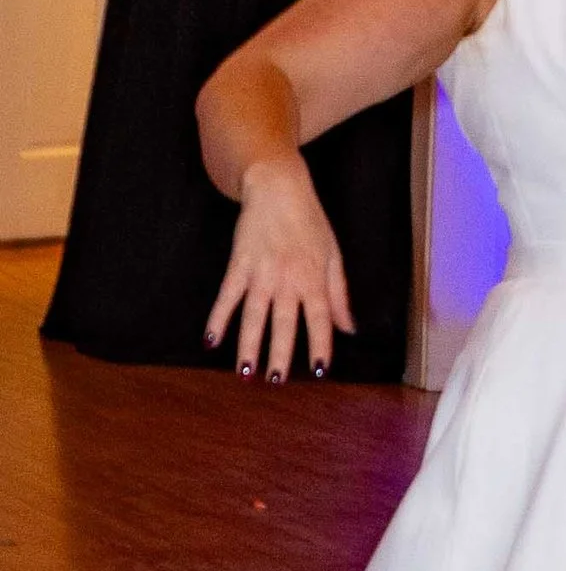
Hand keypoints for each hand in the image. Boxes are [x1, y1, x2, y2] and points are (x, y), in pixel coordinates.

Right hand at [207, 155, 355, 381]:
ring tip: (245, 372)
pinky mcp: (239, 264)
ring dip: (248, 344)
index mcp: (315, 277)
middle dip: (280, 353)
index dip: (321, 345)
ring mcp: (262, 272)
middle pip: (285, 322)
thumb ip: (340, 294)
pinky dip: (218, 317)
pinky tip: (210, 340)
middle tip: (275, 381)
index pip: (321, 318)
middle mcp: (289, 278)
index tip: (320, 371)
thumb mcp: (334, 255)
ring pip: (254, 315)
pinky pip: (227, 295)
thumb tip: (349, 328)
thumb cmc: (310, 223)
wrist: (279, 189)